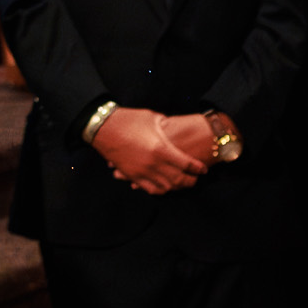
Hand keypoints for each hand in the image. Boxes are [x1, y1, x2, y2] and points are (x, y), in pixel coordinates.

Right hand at [92, 106, 209, 194]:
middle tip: (196, 178)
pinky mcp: (132, 175)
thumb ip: (168, 126)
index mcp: (161, 148)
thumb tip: (176, 130)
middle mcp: (154, 163)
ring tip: (182, 183)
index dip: (198, 168)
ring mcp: (142, 172)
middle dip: (191, 180)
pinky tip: (165, 186)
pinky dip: (161, 190)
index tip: (203, 169)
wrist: (103, 128)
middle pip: (179, 179)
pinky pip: (150, 189)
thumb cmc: (128, 119)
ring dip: (177, 187)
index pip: (187, 164)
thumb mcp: (153, 117)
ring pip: (166, 187)